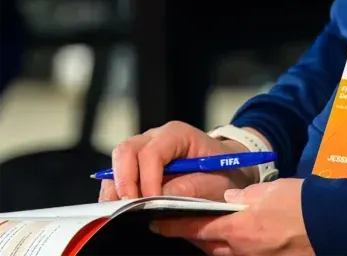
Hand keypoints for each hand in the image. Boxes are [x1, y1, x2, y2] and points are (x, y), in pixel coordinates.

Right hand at [99, 121, 262, 202]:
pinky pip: (116, 176)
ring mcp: (143, 150)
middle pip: (126, 151)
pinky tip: (124, 211)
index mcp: (178, 135)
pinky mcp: (136, 167)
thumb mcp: (217, 181)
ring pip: (116, 163)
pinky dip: (115, 194)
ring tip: (124, 213)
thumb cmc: (224, 172)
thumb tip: (159, 198)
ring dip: (116, 189)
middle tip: (130, 209)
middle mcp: (156, 138)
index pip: (152, 153)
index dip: (147, 180)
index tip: (150, 204)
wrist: (229, 170)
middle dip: (124, 182)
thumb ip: (191, 188)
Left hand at [153, 179, 313, 255]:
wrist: (330, 225)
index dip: (174, 224)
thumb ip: (245, 196)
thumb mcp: (269, 190)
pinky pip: (240, 255)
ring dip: (213, 242)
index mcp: (238, 228)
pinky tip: (240, 239)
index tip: (156, 221)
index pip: (196, 226)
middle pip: (206, 244)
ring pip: (222, 252)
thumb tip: (230, 199)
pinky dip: (233, 248)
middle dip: (193, 234)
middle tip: (183, 223)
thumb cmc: (300, 204)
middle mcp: (240, 249)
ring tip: (211, 230)